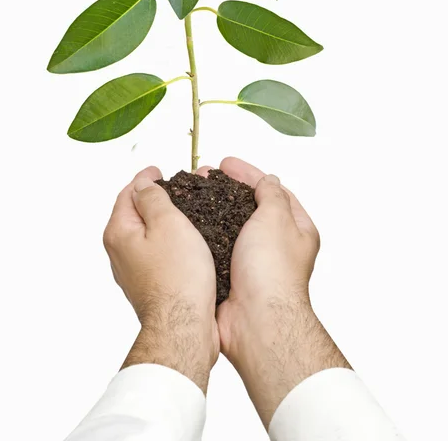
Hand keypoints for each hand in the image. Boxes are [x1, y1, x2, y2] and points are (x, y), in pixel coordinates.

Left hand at [103, 166, 219, 392]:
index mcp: (119, 232)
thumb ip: (153, 198)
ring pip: (146, 235)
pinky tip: (184, 243)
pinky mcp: (149, 284)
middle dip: (153, 198)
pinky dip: (167, 241)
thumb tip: (143, 184)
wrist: (183, 325)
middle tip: (174, 188)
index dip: (145, 179)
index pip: (128, 193)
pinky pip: (156, 253)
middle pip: (134, 214)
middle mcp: (120, 252)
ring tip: (183, 212)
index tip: (157, 171)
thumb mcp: (168, 223)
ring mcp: (133, 270)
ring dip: (162, 221)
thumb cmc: (178, 277)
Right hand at [202, 157, 349, 424]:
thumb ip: (271, 195)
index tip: (226, 163)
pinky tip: (187, 224)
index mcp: (296, 229)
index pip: (272, 190)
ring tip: (190, 195)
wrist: (256, 320)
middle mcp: (275, 245)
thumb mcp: (276, 218)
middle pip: (249, 207)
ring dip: (211, 208)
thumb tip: (269, 181)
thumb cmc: (272, 272)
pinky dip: (203, 233)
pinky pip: (216, 246)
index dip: (248, 174)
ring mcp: (252, 261)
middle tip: (203, 176)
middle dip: (225, 189)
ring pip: (229, 225)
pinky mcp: (231, 274)